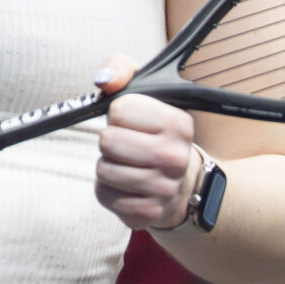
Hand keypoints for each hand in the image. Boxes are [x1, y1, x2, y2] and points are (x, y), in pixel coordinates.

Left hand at [91, 55, 199, 229]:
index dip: (118, 113)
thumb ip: (121, 69)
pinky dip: (108, 190)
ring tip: (128, 164)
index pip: (120, 109)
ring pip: (103, 170)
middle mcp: (176, 158)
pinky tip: (127, 185)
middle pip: (108, 141)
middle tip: (127, 144)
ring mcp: (163, 189)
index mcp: (179, 123)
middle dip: (110, 140)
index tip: (133, 120)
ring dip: (108, 165)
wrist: (181, 184)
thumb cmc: (154, 132)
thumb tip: (104, 80)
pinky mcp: (147, 214)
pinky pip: (104, 195)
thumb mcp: (144, 92)